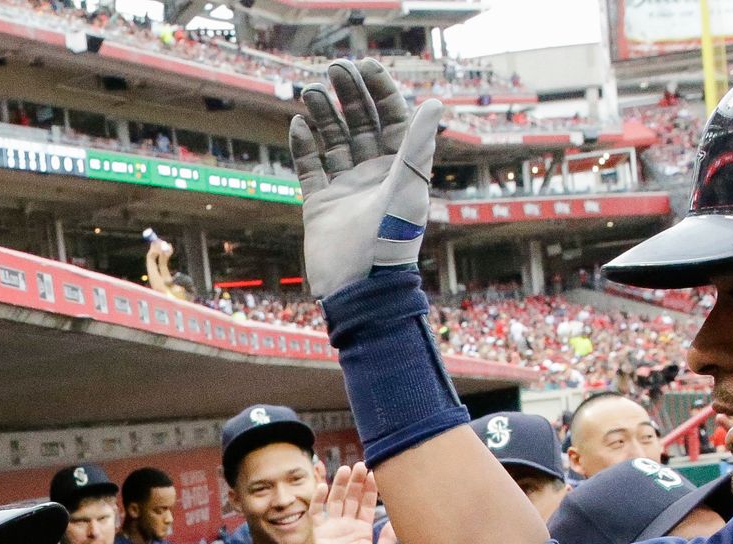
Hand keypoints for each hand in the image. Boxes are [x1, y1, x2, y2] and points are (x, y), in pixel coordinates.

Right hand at [290, 59, 441, 298]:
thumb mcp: (408, 187)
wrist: (361, 288)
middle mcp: (373, 175)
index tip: (365, 65)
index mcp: (399, 169)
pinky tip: (298, 124)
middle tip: (333, 69)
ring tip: (310, 92)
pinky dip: (303, 146)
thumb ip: (418, 145)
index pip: (391, 118)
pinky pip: (310, 168)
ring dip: (323, 115)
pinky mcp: (320, 205)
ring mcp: (346, 189)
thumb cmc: (392, 241)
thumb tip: (435, 102)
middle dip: (348, 95)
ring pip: (333, 141)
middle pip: (360, 124)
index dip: (380, 90)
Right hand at [314, 463, 396, 543]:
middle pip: (351, 497)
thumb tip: (397, 521)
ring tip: (345, 469)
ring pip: (336, 500)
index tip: (374, 473)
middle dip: (356, 482)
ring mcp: (333, 527)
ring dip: (339, 485)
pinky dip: (318, 500)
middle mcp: (347, 524)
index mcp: (362, 528)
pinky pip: (317, 513)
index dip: (369, 489)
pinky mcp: (320, 532)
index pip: (366, 503)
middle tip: (360, 465)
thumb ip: (388, 539)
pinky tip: (322, 486)